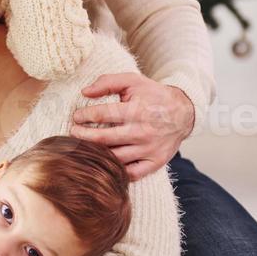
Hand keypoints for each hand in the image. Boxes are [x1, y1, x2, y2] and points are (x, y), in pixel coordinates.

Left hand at [70, 72, 194, 179]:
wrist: (184, 112)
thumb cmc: (153, 95)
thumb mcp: (133, 81)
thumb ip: (108, 82)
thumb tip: (84, 92)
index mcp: (136, 110)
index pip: (102, 114)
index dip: (84, 116)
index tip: (76, 117)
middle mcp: (143, 131)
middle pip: (104, 139)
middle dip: (82, 136)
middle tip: (72, 133)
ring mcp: (149, 149)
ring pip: (115, 158)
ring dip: (95, 154)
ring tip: (83, 148)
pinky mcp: (155, 162)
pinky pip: (132, 174)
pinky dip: (117, 172)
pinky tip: (104, 164)